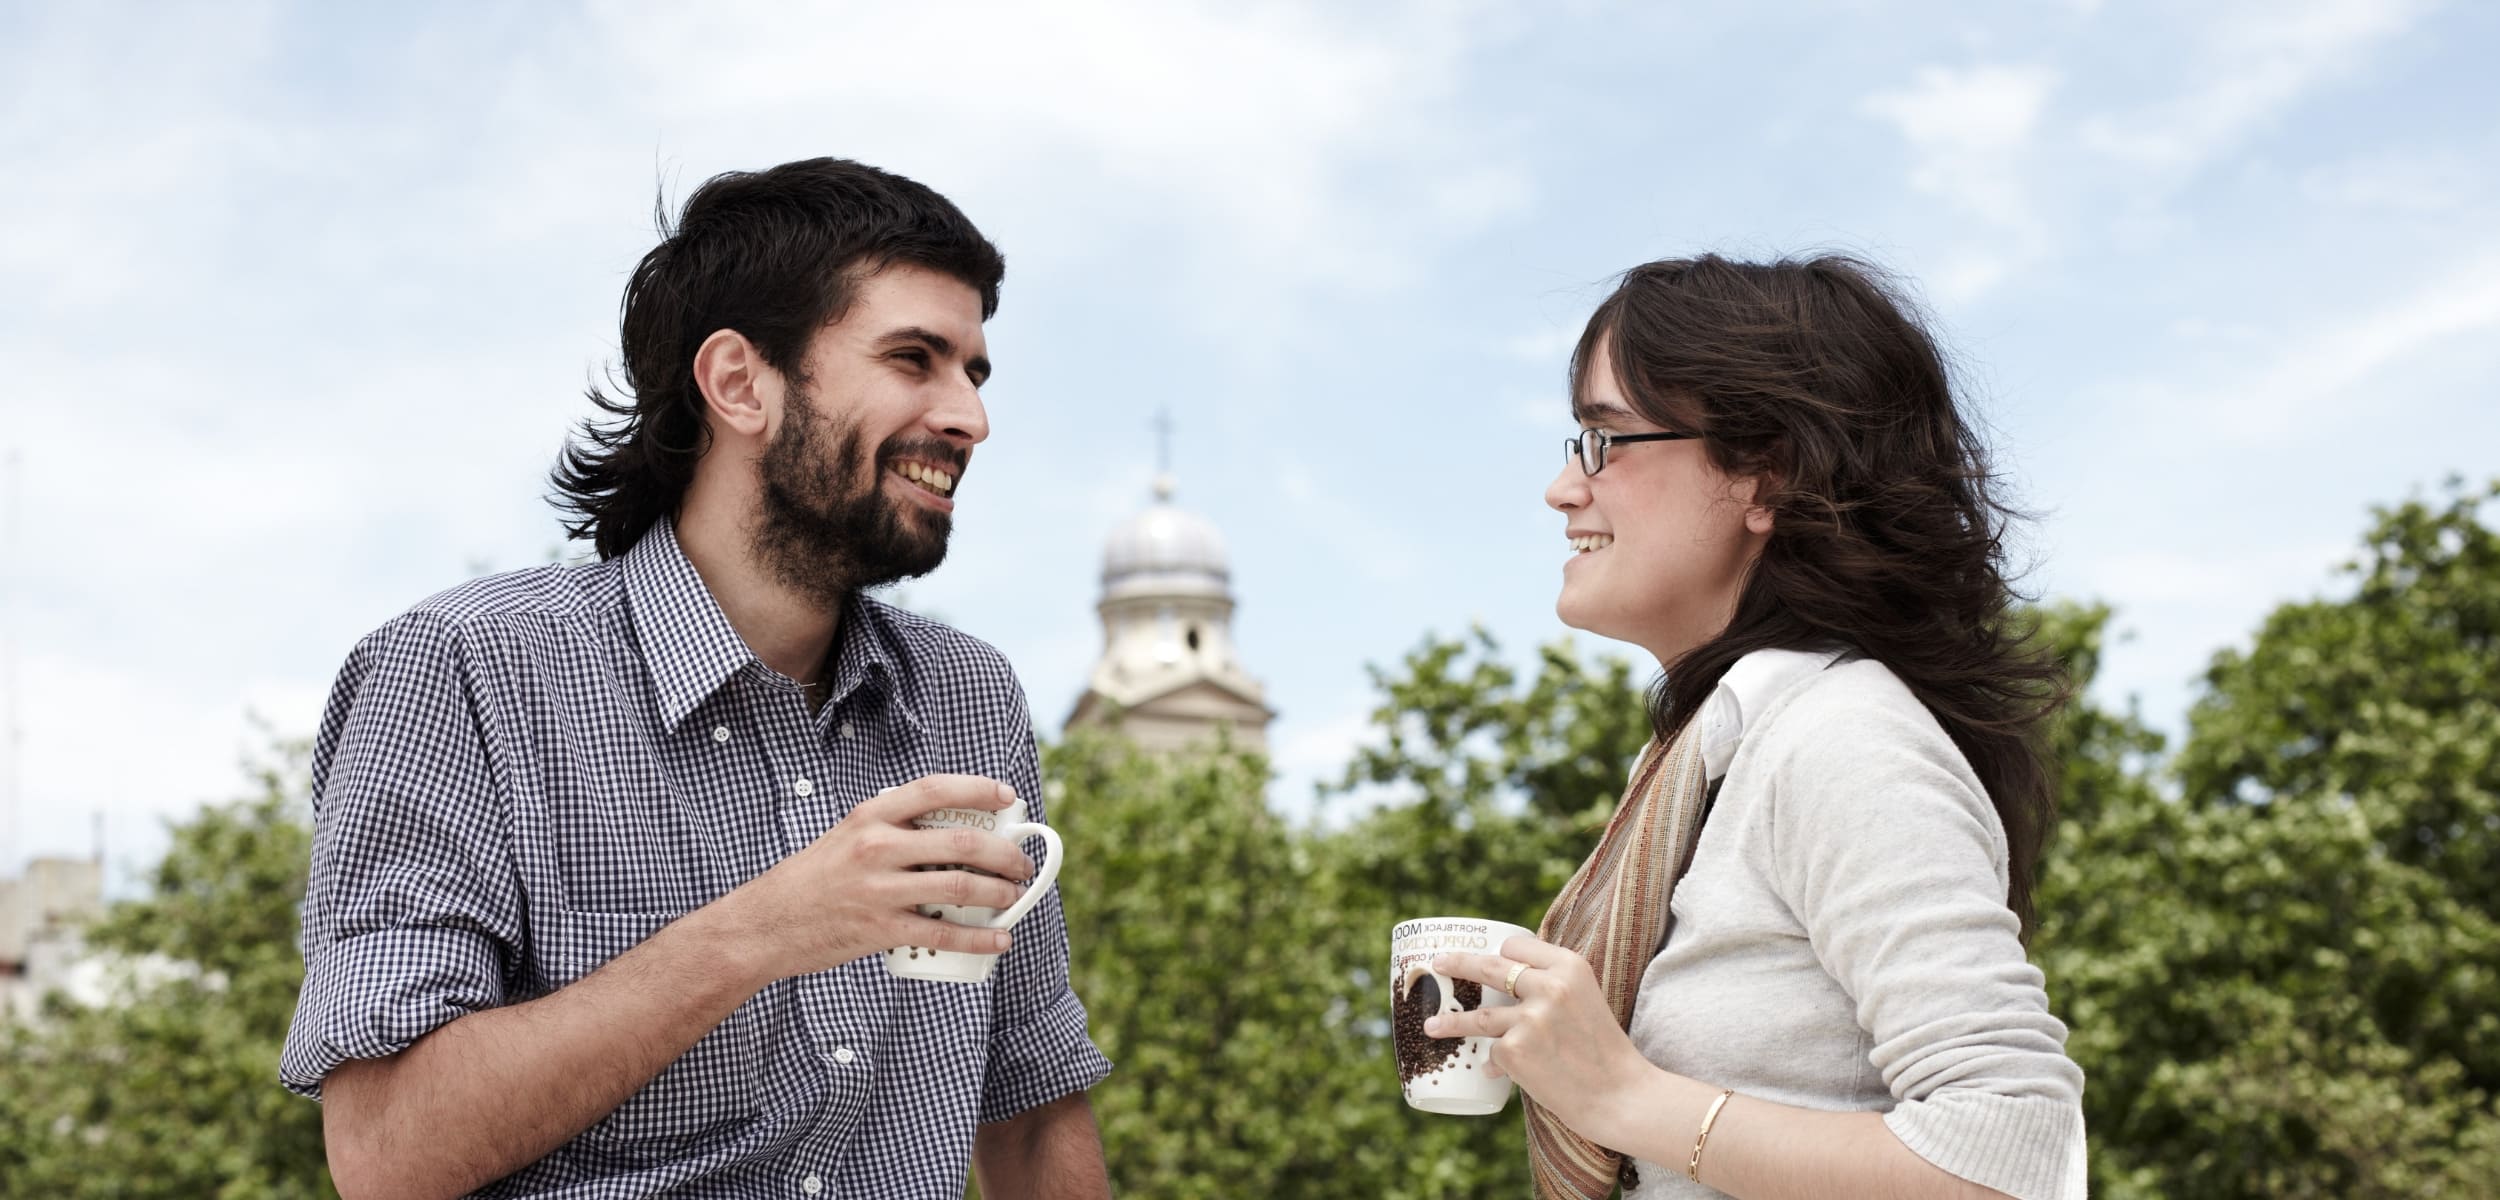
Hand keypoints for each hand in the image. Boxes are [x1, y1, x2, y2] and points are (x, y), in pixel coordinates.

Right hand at [706, 775, 1041, 984]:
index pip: (934, 789)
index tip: (1008, 798)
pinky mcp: (880, 929)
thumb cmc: (812, 879)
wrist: (766, 924)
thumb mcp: (848, 836)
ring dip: (998, 893)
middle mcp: (876, 846)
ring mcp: (879, 889)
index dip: (978, 789)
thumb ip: (892, 830)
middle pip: (960, 841)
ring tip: (1014, 897)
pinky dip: (978, 937)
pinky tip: (999, 939)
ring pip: (958, 886)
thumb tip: (951, 835)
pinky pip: (941, 932)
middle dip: (1003, 853)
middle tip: (1021, 863)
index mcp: (870, 815)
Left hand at [1427, 935, 1658, 1145]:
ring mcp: (1529, 1018)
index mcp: (1570, 966)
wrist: (1620, 1095)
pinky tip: (1497, 1074)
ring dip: (1450, 1021)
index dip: (1502, 953)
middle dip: (1457, 964)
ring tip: (1430, 1026)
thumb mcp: (1588, 1000)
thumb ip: (1554, 988)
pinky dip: (1493, 1064)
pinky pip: (1493, 1053)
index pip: (1518, 946)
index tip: (1487, 956)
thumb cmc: (1604, 1051)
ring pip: (1478, 1016)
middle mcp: (1548, 986)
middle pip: (1488, 967)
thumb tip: (1508, 986)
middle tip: (1438, 964)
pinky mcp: (1515, 1050)